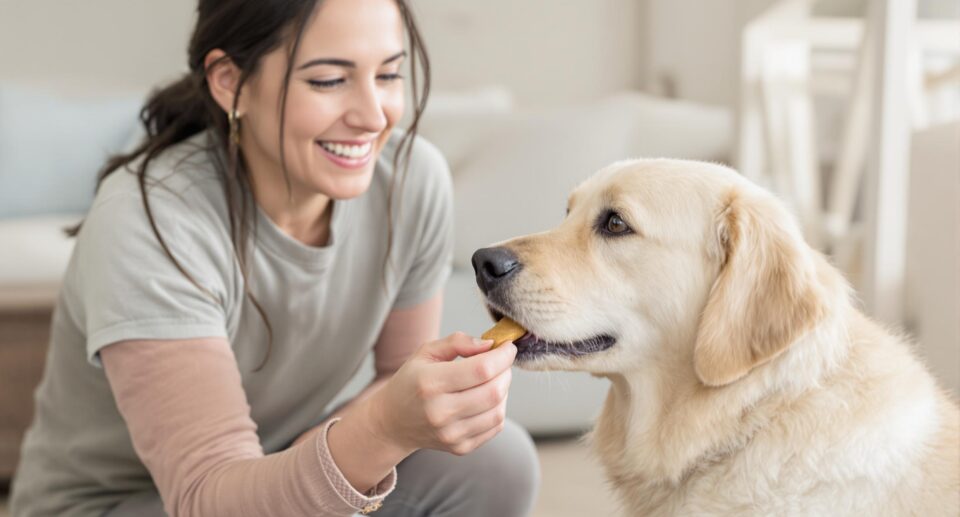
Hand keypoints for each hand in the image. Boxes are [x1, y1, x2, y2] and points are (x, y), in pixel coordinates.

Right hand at [367, 332, 516, 455]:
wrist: (393, 422)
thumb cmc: (412, 382)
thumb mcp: (425, 352)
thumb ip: (457, 342)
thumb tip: (490, 345)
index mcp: (430, 383)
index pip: (481, 369)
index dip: (502, 356)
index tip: (507, 347)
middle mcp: (440, 412)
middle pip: (493, 391)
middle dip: (505, 372)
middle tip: (501, 363)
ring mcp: (451, 434)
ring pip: (498, 410)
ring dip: (504, 391)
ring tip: (493, 380)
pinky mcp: (460, 448)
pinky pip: (495, 426)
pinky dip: (498, 408)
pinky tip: (486, 399)